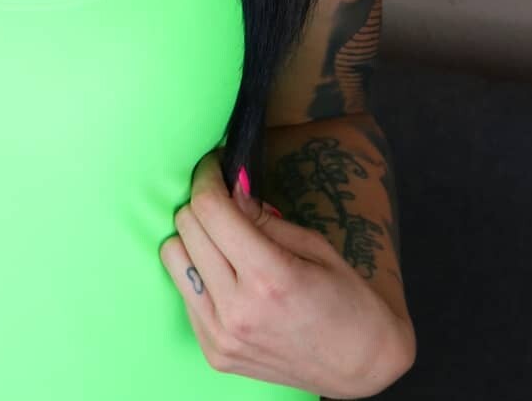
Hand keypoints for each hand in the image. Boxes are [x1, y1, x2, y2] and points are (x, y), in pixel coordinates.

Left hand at [158, 147, 413, 398]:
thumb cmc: (346, 300)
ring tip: (221, 237)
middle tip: (224, 198)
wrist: (358, 366)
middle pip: (186, 227)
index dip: (207, 177)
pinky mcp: (213, 353)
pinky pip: (184, 293)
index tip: (214, 165)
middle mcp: (237, 310)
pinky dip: (198, 272)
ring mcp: (220, 337)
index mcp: (268, 277)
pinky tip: (225, 272)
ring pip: (173, 257)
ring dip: (193, 238)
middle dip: (202, 202)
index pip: (210, 209)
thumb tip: (228, 185)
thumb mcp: (313, 244)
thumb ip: (261, 216)